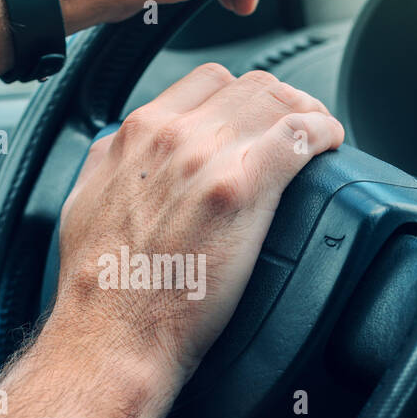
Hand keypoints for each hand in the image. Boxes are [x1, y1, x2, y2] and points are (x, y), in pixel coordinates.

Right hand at [50, 63, 344, 390]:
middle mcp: (171, 136)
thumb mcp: (86, 203)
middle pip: (250, 88)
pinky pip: (298, 135)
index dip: (242, 97)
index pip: (208, 82)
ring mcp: (208, 159)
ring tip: (319, 136)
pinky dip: (323, 133)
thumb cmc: (100, 289)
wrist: (112, 335)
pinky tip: (330, 144)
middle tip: (297, 128)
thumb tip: (123, 153)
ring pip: (277, 102)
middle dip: (280, 102)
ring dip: (307, 114)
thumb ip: (109, 166)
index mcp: (136, 136)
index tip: (258, 118)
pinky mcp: (242, 189)